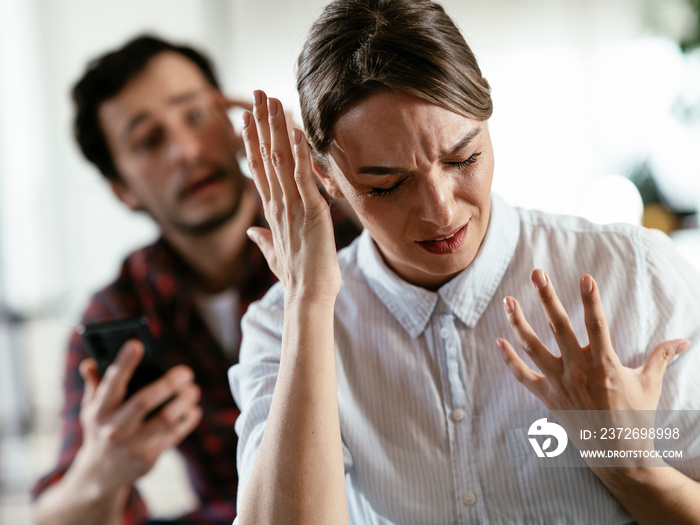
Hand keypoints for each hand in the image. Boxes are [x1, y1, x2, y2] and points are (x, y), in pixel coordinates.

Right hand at [71, 340, 201, 494]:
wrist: (99, 475)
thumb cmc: (100, 430)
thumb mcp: (91, 409)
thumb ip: (94, 385)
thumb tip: (89, 362)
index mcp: (99, 411)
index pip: (111, 383)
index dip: (124, 363)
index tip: (136, 344)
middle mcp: (114, 428)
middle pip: (144, 401)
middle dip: (168, 384)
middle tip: (186, 372)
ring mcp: (131, 445)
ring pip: (166, 419)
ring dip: (184, 401)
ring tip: (193, 390)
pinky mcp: (148, 458)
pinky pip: (174, 435)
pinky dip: (187, 420)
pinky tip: (193, 409)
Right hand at [242, 90, 340, 300]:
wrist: (307, 296)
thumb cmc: (296, 277)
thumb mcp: (275, 255)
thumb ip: (264, 240)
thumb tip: (254, 232)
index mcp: (272, 212)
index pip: (258, 170)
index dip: (252, 143)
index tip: (247, 119)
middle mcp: (278, 205)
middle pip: (265, 157)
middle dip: (261, 124)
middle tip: (257, 95)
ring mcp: (292, 207)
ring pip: (280, 160)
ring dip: (276, 128)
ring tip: (271, 100)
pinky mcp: (311, 211)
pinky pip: (303, 177)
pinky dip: (299, 152)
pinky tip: (295, 130)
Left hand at [497, 270, 689, 412]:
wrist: (618, 455)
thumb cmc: (636, 417)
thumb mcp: (651, 384)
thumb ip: (662, 356)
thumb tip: (684, 340)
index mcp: (605, 364)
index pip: (597, 324)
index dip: (591, 301)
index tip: (585, 277)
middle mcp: (578, 370)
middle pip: (558, 327)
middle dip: (547, 298)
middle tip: (536, 274)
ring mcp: (559, 383)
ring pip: (533, 347)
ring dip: (518, 323)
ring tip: (507, 301)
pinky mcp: (547, 397)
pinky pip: (522, 376)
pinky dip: (509, 360)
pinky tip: (498, 341)